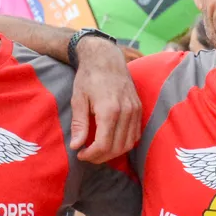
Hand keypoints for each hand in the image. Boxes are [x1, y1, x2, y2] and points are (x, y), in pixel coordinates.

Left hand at [70, 38, 140, 162]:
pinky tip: (111, 141)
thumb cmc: (89, 77)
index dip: (91, 155)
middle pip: (117, 147)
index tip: (80, 154)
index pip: (104, 144)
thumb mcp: (78, 99)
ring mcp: (135, 111)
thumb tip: (76, 146)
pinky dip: (124, 143)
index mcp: (109, 110)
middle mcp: (126, 112)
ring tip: (98, 151)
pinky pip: (135, 135)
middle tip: (87, 155)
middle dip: (101, 157)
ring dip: (113, 152)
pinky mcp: (139, 109)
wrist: (106, 58)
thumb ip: (79, 124)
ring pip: (128, 144)